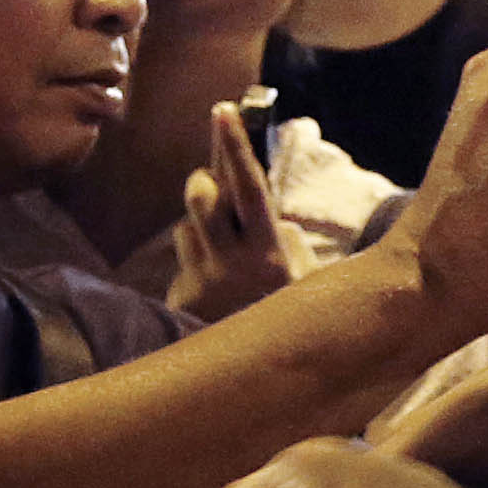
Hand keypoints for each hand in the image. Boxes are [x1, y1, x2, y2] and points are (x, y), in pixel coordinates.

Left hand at [167, 98, 316, 320]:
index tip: (222, 110)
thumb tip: (273, 216)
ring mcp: (204, 279)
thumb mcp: (304, 278)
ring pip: (187, 222)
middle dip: (206, 176)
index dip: (235, 147)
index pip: (250, 188)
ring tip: (225, 241)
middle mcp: (235, 263)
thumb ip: (288, 240)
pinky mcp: (183, 295)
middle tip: (214, 176)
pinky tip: (215, 274)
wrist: (259, 377)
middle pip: (203, 196)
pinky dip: (197, 250)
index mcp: (272, 253)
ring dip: (202, 220)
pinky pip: (183, 252)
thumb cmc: (288, 314)